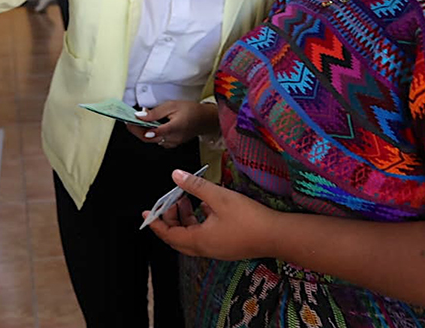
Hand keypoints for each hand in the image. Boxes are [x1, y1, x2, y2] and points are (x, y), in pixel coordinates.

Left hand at [124, 100, 217, 147]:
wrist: (205, 119)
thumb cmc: (191, 111)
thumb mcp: (172, 105)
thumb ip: (155, 112)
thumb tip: (140, 115)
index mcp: (173, 128)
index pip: (152, 133)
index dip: (138, 129)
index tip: (129, 121)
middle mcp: (172, 139)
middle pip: (148, 139)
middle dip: (136, 130)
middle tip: (129, 121)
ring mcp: (172, 143)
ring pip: (152, 140)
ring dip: (143, 132)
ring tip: (138, 121)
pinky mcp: (172, 143)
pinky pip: (157, 140)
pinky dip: (150, 133)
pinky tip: (149, 125)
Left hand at [146, 169, 277, 260]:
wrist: (277, 236)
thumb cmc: (249, 218)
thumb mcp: (219, 197)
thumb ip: (195, 186)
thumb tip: (175, 175)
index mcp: (198, 240)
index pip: (168, 234)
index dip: (156, 223)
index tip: (147, 213)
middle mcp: (205, 249)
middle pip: (178, 237)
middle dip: (170, 218)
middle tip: (170, 200)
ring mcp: (216, 249)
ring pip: (191, 236)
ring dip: (185, 218)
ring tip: (187, 199)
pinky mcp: (227, 246)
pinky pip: (204, 236)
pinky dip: (199, 222)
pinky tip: (207, 206)